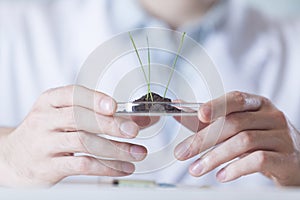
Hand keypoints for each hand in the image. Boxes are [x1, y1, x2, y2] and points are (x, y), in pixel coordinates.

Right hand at [0, 85, 146, 186]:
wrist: (14, 158)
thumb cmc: (47, 132)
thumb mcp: (64, 116)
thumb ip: (98, 114)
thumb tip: (139, 118)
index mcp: (50, 101)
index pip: (73, 94)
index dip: (95, 99)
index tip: (114, 107)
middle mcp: (45, 120)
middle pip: (79, 118)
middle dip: (110, 125)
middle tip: (133, 131)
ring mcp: (44, 144)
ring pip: (83, 143)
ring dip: (115, 149)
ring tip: (136, 152)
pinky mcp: (48, 167)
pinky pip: (82, 166)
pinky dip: (107, 167)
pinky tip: (122, 167)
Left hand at [174, 91, 299, 185]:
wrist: (292, 163)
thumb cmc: (258, 141)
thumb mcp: (235, 128)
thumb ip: (207, 120)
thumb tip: (178, 108)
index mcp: (257, 104)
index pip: (236, 99)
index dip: (216, 105)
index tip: (199, 114)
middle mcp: (271, 116)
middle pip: (234, 123)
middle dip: (203, 139)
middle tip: (183, 153)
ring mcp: (281, 136)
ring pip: (243, 141)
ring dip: (214, 157)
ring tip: (196, 169)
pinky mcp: (286, 158)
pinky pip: (258, 160)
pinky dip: (236, 168)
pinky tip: (221, 176)